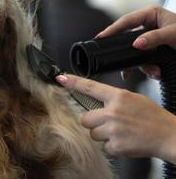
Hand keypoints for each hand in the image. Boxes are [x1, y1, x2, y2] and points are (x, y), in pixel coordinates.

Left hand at [56, 74, 175, 163]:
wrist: (168, 135)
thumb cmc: (152, 117)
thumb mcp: (133, 99)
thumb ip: (113, 99)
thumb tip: (98, 102)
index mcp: (118, 97)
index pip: (90, 87)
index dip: (73, 82)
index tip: (61, 79)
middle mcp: (113, 112)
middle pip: (84, 118)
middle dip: (92, 122)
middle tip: (106, 123)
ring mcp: (113, 129)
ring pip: (92, 134)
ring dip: (102, 135)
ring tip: (119, 132)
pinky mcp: (115, 145)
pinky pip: (103, 146)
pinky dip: (111, 146)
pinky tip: (123, 141)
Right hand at [96, 6, 175, 78]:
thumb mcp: (173, 34)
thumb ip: (154, 38)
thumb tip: (136, 43)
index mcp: (151, 16)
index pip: (126, 21)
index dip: (112, 29)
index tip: (100, 37)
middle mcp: (149, 27)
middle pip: (128, 39)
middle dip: (127, 53)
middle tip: (115, 61)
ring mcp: (151, 40)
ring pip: (136, 53)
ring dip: (143, 65)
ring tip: (154, 72)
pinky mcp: (154, 51)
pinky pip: (145, 61)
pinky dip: (149, 69)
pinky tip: (156, 73)